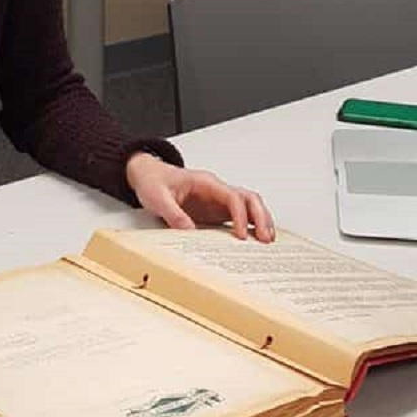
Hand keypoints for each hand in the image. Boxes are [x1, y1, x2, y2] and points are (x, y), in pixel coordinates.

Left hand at [124, 153, 274, 241]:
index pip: (232, 196)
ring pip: (249, 205)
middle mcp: (216, 190)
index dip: (239, 216)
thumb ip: (172, 212)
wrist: (149, 176)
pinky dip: (251, 226)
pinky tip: (256, 240)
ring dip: (261, 220)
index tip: (240, 235)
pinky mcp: (216, 211)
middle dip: (260, 217)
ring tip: (267, 240)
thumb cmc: (154, 182)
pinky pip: (240, 216)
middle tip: (265, 238)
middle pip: (249, 198)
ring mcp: (218, 200)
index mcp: (206, 183)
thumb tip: (188, 230)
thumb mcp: (157, 197)